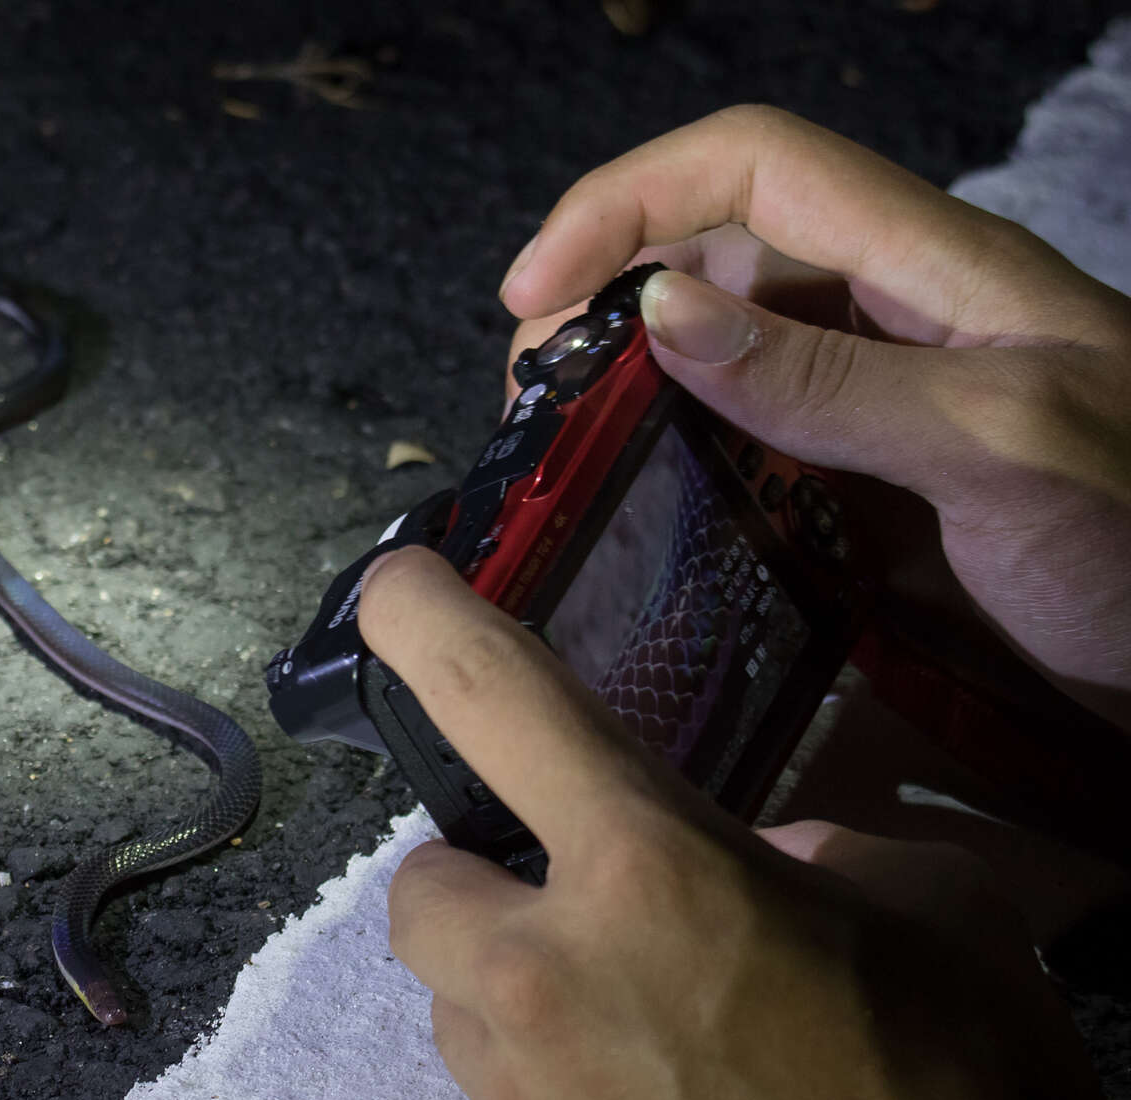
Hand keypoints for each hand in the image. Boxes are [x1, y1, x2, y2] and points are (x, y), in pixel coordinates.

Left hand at [357, 545, 1130, 1099]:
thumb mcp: (943, 925)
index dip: (428, 623)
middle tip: (579, 909)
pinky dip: (556, 1097)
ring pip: (456, 1009)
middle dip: (485, 884)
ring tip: (647, 1039)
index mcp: (654, 876)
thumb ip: (821, 856)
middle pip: (422, 885)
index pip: (499, 703)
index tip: (394, 589)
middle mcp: (549, 979)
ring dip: (521, 997)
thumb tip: (760, 864)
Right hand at [498, 104, 1130, 731]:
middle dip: (605, 290)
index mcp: (937, 267)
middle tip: (534, 397)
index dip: (628, 200)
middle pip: (720, 245)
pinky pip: (755, 434)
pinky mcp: (880, 477)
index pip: (756, 164)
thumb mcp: (998, 444)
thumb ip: (831, 378)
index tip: (532, 292)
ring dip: (629, 375)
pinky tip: (642, 505)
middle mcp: (901, 312)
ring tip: (563, 448)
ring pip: (725, 342)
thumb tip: (659, 308)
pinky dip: (677, 451)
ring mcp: (889, 396)